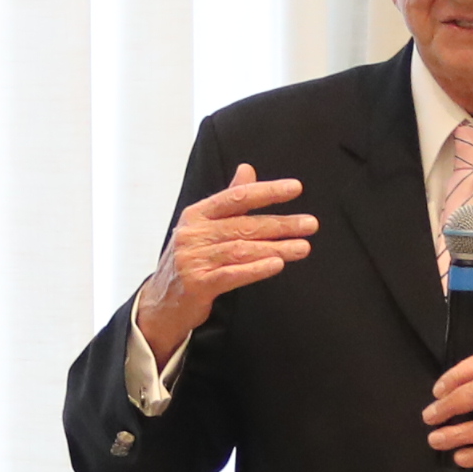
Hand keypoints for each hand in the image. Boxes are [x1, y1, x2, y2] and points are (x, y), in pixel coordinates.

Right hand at [131, 165, 317, 364]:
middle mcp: (193, 234)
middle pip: (244, 225)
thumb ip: (229, 199)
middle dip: (281, 224)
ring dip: (277, 248)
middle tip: (310, 224)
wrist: (162, 302)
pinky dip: (256, 269)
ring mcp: (193, 259)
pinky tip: (277, 265)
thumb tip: (248, 169)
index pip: (235, 197)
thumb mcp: (204, 226)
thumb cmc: (191, 260)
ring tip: (303, 247)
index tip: (295, 188)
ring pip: (242, 250)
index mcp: (196, 214)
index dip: (266, 191)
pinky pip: (232, 275)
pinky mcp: (197, 284)